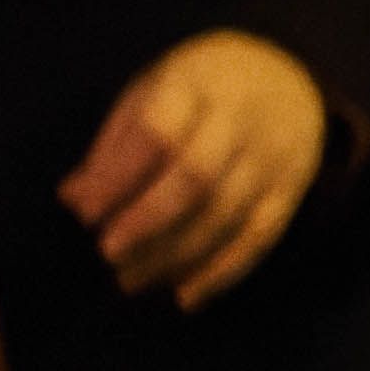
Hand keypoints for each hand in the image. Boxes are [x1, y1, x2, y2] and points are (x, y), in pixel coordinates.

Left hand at [60, 31, 328, 308]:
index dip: (119, 179)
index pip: (158, 134)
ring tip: (131, 280)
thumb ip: (115, 145)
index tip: (86, 214)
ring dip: (177, 256)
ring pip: (229, 215)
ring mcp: (274, 155)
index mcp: (198, 86)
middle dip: (149, 221)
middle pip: (199, 177)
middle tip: (108, 253)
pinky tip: (187, 296)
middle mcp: (242, 120)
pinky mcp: (294, 187)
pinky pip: (262, 236)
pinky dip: (224, 272)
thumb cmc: (200, 87)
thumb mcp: (152, 91)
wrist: (290, 74)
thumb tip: (75, 201)